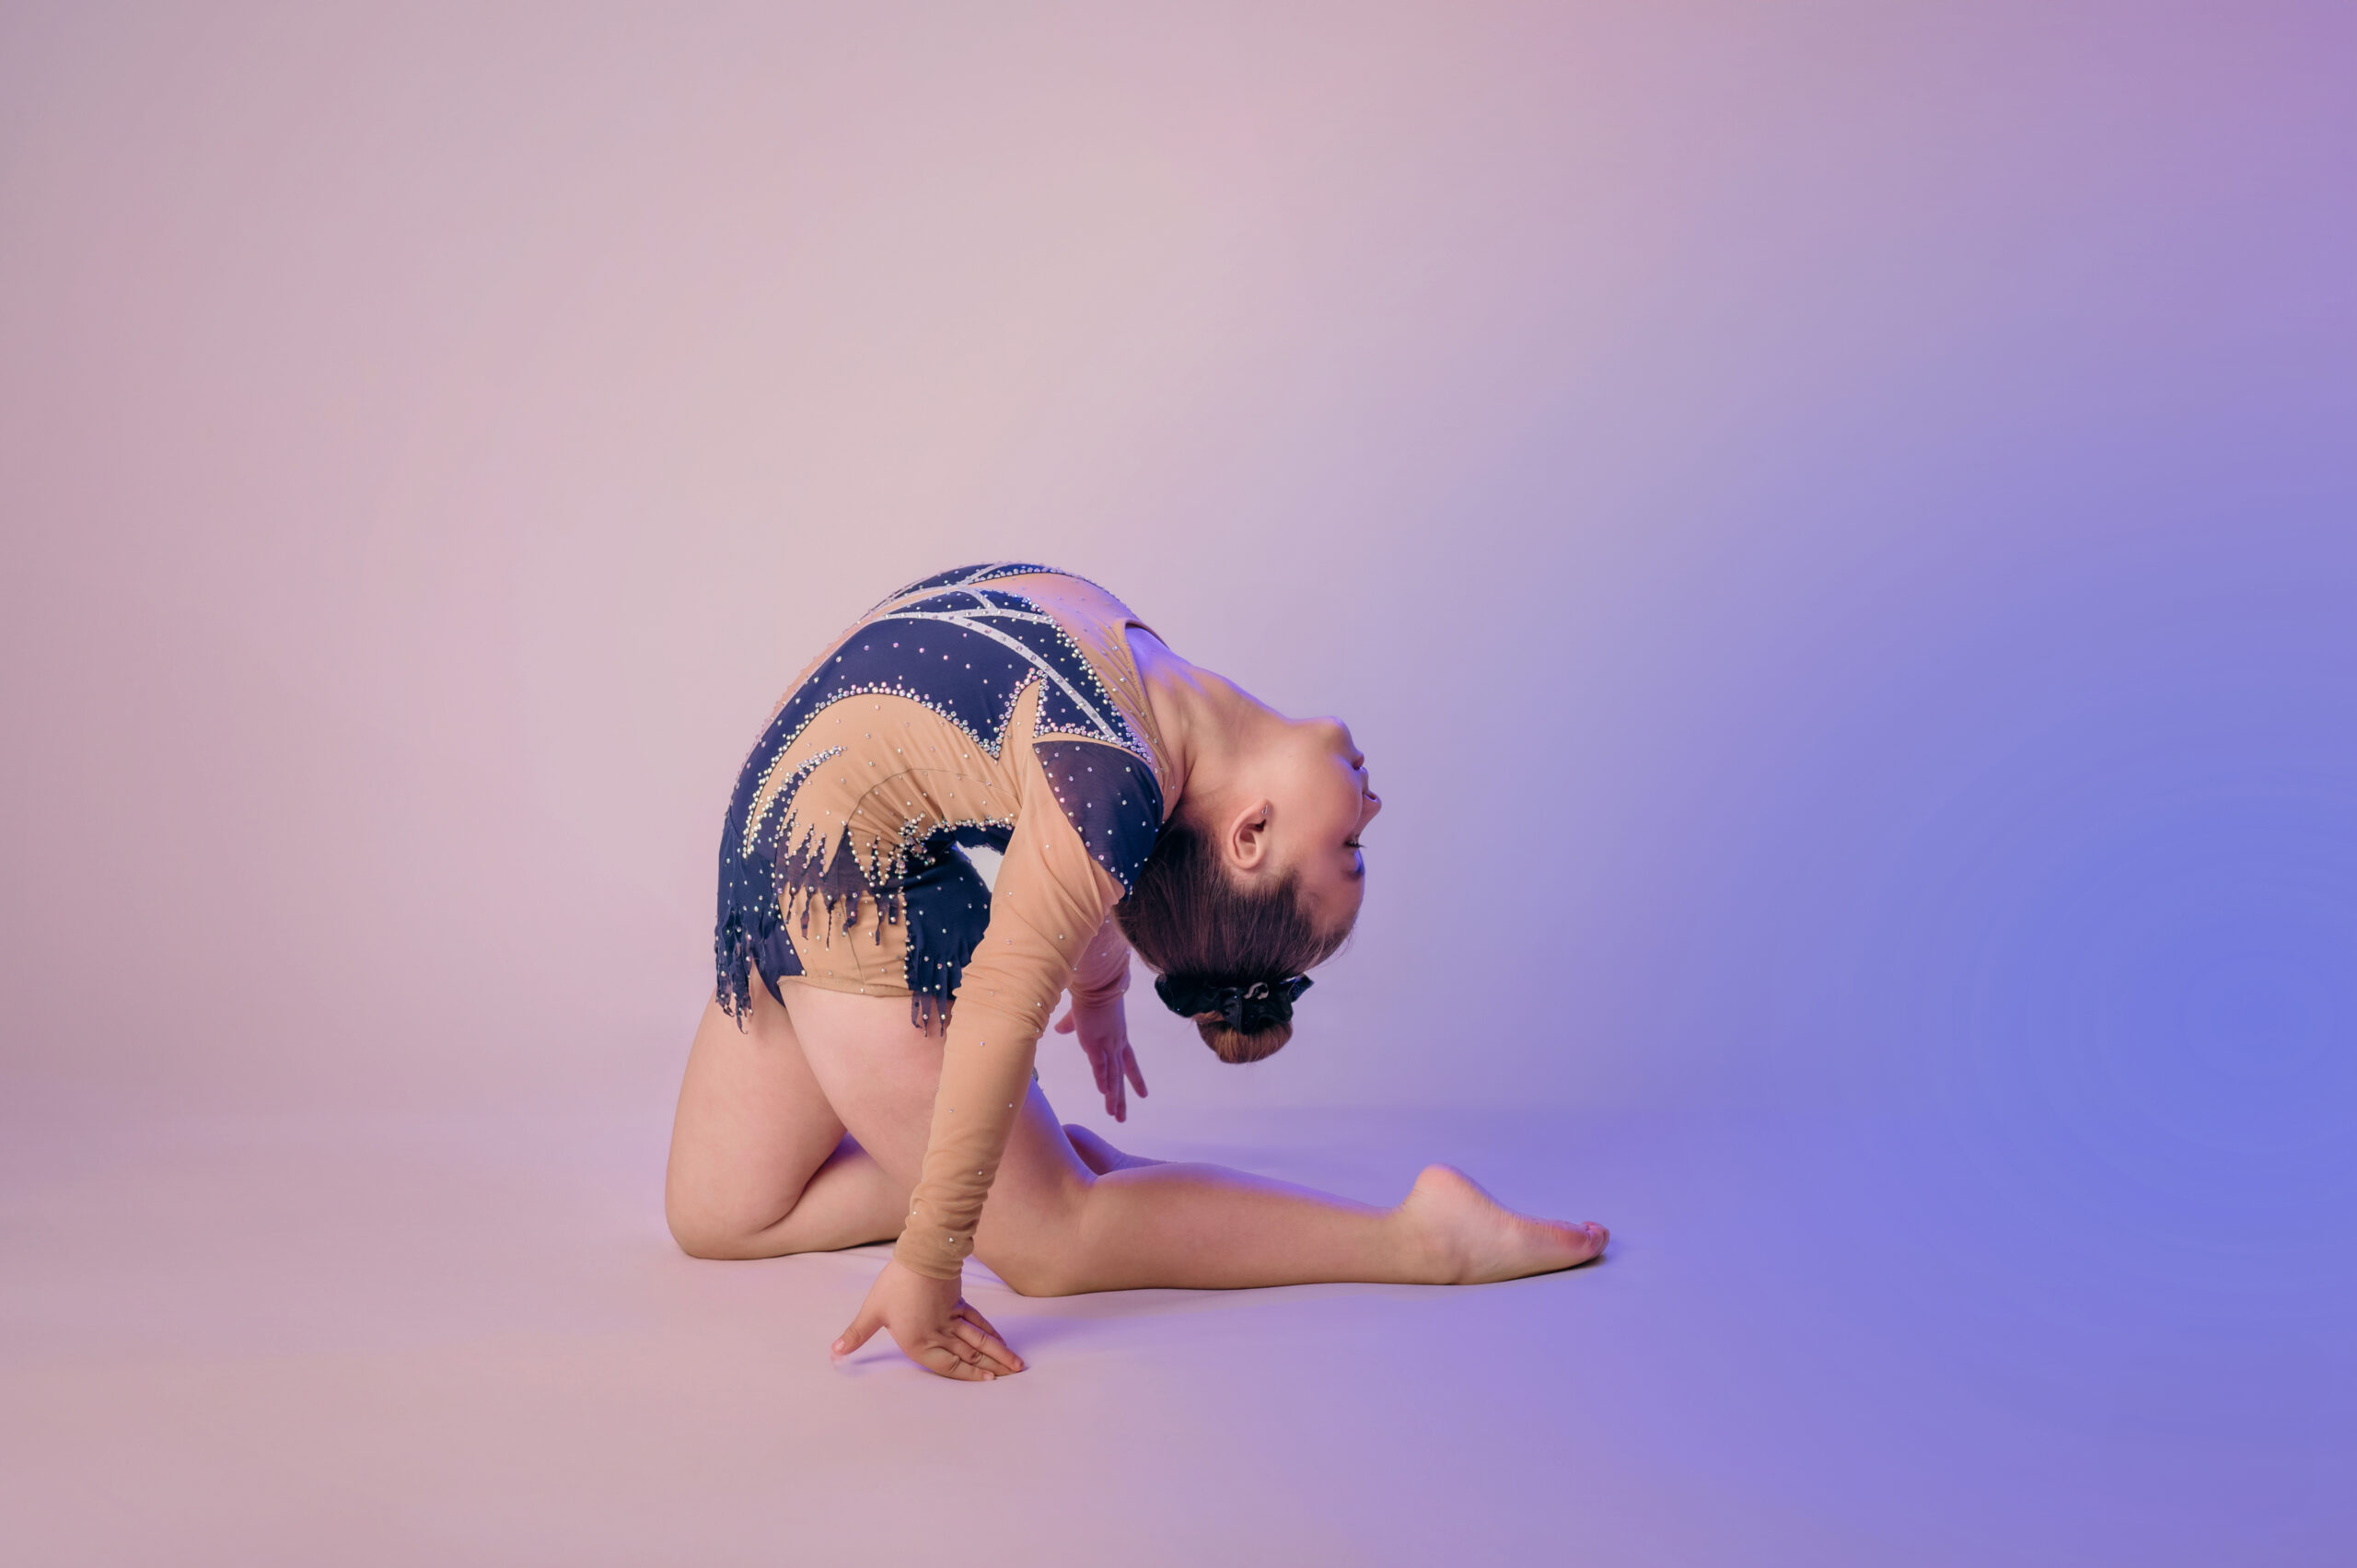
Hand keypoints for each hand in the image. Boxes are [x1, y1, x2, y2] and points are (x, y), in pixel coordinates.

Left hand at [832, 1258, 1024, 1380]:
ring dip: (998, 1352)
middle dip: (992, 1367)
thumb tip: (835, 1352)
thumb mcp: (872, 1311)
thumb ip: (856, 1335)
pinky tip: (999, 1339)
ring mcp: (952, 1319)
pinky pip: (978, 1322)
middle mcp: (940, 1335)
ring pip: (979, 1341)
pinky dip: (990, 1331)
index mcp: (919, 1342)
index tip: (989, 1380)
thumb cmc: (896, 1284)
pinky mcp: (958, 1303)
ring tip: (1017, 1364)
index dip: (969, 1375)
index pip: (947, 1366)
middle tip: (1014, 1376)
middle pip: (970, 1355)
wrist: (922, 1256)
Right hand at [1055, 992, 1147, 1121]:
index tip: (1143, 1094)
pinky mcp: (1095, 1042)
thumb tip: (1059, 1029)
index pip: (1129, 1063)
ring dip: (1113, 1096)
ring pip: (1112, 1075)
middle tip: (1122, 1117)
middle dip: (1122, 1098)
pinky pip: (1100, 1065)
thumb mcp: (1081, 1015)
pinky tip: (1103, 1093)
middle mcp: (1116, 1044)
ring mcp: (1107, 1044)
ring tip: (1115, 1115)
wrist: (1095, 982)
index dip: (1135, 1079)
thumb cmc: (1090, 994)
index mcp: (1118, 1037)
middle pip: (1121, 1076)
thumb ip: (1071, 1025)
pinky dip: (1102, 1079)